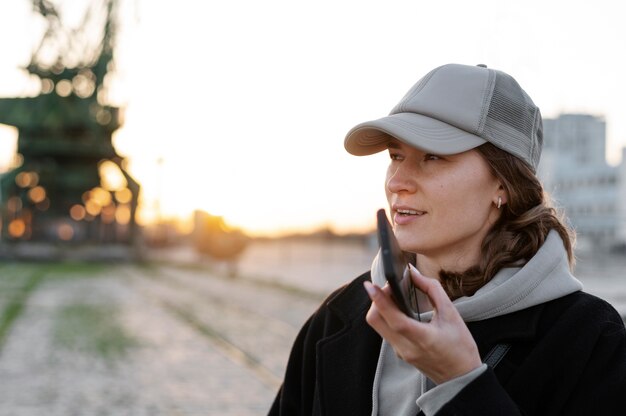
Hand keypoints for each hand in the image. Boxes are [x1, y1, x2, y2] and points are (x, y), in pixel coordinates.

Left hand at [364, 264, 481, 383]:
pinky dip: (387, 316)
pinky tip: (398, 308)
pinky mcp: (399, 353)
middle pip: (376, 321)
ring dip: (380, 307)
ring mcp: (400, 352)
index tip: (369, 285)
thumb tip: (414, 274)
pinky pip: (385, 331)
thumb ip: (432, 290)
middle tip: (389, 287)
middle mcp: (406, 348)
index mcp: (422, 339)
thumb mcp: (452, 315)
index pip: (394, 319)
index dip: (380, 300)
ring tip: (394, 294)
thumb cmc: (460, 347)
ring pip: (378, 325)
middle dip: (376, 300)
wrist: (462, 378)